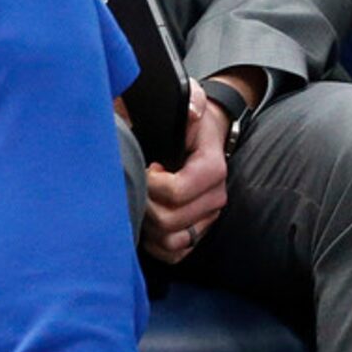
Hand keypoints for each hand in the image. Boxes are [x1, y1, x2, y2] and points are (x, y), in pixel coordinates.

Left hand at [141, 81, 227, 263]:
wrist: (203, 134)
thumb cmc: (188, 120)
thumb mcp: (190, 98)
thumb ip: (191, 100)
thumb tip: (190, 113)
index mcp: (212, 167)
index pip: (178, 191)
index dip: (151, 184)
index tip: (144, 168)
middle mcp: (214, 197)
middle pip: (170, 220)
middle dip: (143, 203)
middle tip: (137, 185)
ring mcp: (206, 217)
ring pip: (171, 240)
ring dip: (147, 225)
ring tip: (140, 201)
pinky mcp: (197, 231)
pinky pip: (175, 253)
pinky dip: (155, 244)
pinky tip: (145, 222)